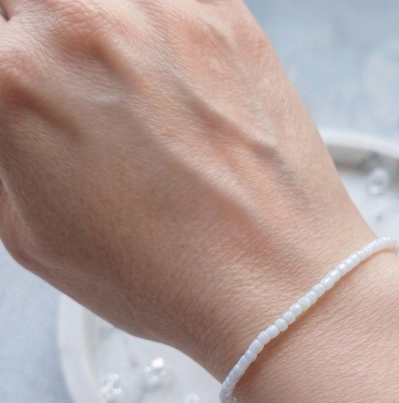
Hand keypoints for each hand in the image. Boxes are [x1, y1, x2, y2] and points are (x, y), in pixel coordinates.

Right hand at [0, 0, 373, 378]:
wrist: (276, 283)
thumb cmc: (171, 278)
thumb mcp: (30, 237)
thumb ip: (1, 153)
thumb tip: (9, 113)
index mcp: (17, 81)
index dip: (11, 82)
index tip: (25, 95)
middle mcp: (85, 25)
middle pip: (34, 3)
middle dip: (36, 38)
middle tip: (64, 85)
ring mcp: (164, 10)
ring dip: (93, 29)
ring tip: (121, 86)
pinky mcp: (227, 17)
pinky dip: (157, 24)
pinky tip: (169, 76)